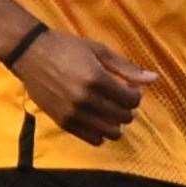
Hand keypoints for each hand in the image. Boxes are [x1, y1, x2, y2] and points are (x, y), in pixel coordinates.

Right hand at [8, 29, 155, 144]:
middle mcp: (85, 99)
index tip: (130, 89)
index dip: (136, 96)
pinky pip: (90, 138)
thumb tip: (154, 79)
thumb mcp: (100, 51)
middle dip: (127, 109)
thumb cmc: (68, 48)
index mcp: (97, 79)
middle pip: (122, 117)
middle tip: (121, 100)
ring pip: (109, 132)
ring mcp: (73, 113)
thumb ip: (127, 68)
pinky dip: (100, 134)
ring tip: (111, 111)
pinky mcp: (62, 122)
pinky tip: (100, 122)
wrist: (31, 54)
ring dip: (116, 124)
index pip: (131, 100)